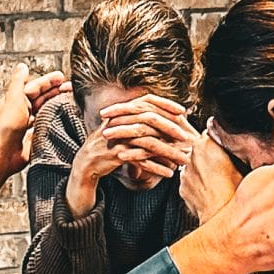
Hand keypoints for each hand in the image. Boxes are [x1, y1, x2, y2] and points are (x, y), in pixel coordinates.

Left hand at [0, 63, 69, 193]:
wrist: (3, 154)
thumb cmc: (6, 127)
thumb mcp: (13, 99)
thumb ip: (18, 82)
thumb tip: (21, 66)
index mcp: (16, 101)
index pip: (35, 87)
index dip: (48, 81)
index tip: (61, 77)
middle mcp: (21, 112)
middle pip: (41, 98)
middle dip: (55, 91)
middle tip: (70, 87)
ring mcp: (27, 126)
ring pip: (44, 111)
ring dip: (56, 105)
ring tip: (69, 100)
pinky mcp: (33, 138)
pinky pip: (46, 126)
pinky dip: (54, 121)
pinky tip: (62, 119)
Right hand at [65, 94, 193, 214]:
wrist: (87, 163)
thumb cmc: (110, 147)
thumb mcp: (124, 130)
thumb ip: (140, 123)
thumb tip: (165, 119)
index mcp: (123, 113)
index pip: (147, 100)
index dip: (165, 104)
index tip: (183, 111)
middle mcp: (120, 121)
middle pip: (150, 120)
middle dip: (171, 129)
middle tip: (186, 139)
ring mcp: (117, 137)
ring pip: (148, 142)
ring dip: (168, 152)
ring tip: (182, 161)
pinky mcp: (115, 153)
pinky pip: (140, 160)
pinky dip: (156, 167)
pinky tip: (168, 174)